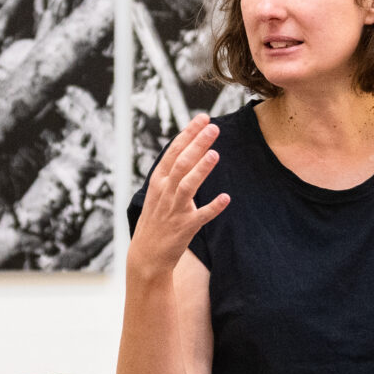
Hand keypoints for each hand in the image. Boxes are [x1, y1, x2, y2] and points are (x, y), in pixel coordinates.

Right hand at [127, 114, 228, 281]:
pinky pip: (201, 216)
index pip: (173, 151)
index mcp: (158, 181)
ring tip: (215, 154)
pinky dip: (213, 207)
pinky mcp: (185, 228)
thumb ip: (172, 172)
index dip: (188, 134)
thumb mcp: (158, 192)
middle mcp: (165, 193)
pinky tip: (226, 198)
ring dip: (201, 170)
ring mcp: (174, 210)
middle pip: (181, 163)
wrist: (147, 256)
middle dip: (197, 144)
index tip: (202, 118)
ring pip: (187, 185)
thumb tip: (190, 148)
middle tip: (214, 127)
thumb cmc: (156, 220)